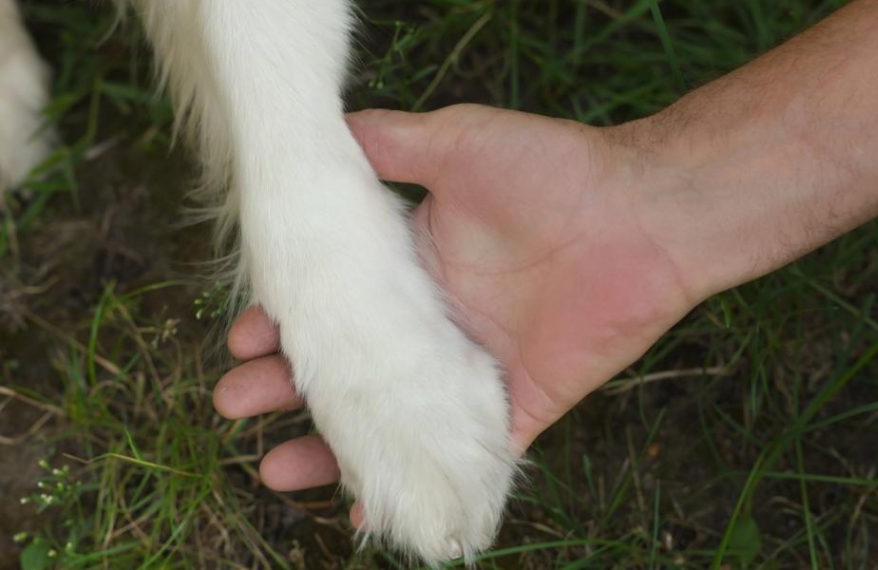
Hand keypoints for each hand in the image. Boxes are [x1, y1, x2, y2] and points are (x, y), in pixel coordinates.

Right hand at [212, 104, 701, 503]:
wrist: (645, 214)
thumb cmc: (553, 170)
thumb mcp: (458, 143)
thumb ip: (390, 143)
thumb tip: (325, 132)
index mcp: (414, 266)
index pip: (335, 303)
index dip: (284, 321)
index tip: (240, 335)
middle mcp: (434, 324)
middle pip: (347, 369)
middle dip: (285, 388)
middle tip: (232, 401)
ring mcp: (469, 372)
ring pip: (388, 422)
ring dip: (331, 449)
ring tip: (273, 468)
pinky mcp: (513, 410)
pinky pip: (457, 461)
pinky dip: (415, 487)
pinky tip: (362, 516)